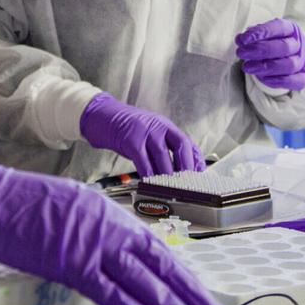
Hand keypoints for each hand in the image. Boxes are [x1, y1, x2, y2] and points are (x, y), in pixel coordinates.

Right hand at [0, 163, 219, 304]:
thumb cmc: (26, 201)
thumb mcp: (74, 205)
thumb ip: (101, 227)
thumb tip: (121, 251)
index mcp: (111, 213)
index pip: (157, 248)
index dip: (182, 274)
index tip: (200, 294)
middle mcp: (110, 228)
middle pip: (159, 266)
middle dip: (189, 294)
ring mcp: (93, 247)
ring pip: (143, 282)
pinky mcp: (72, 265)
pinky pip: (112, 294)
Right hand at [79, 92, 203, 175]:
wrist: (105, 118)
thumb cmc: (129, 130)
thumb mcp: (150, 134)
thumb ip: (164, 148)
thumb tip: (180, 169)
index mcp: (165, 125)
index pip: (186, 142)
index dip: (195, 159)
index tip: (200, 174)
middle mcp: (158, 126)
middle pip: (179, 146)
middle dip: (186, 167)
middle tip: (188, 183)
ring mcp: (144, 132)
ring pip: (163, 156)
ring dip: (168, 174)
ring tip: (171, 187)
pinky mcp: (130, 140)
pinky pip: (143, 161)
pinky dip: (149, 174)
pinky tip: (150, 182)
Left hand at [236, 18, 304, 90]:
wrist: (288, 54)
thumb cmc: (272, 41)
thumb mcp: (263, 34)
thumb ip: (252, 36)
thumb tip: (241, 40)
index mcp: (290, 29)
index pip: (278, 28)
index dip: (261, 33)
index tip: (243, 39)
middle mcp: (299, 44)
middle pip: (284, 47)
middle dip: (260, 50)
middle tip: (241, 53)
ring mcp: (303, 61)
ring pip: (289, 65)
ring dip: (266, 67)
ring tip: (247, 67)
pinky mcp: (303, 76)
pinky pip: (296, 81)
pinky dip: (279, 81)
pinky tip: (263, 79)